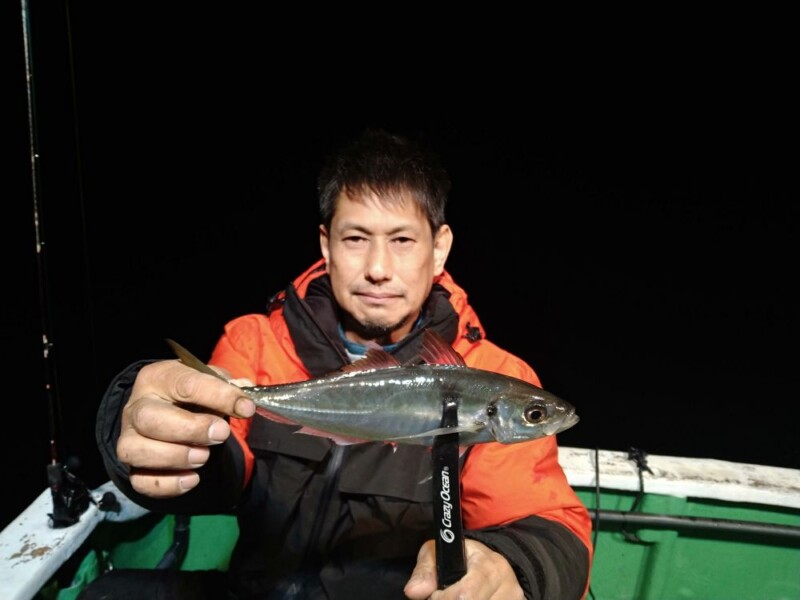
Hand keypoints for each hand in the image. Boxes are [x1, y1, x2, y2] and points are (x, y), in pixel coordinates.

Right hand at [116, 359, 254, 497]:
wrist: (167, 412)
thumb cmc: (191, 396)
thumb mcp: (208, 381)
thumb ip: (228, 387)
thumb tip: (245, 399)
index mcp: (158, 378)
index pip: (186, 384)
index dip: (220, 396)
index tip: (246, 408)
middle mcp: (137, 407)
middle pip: (150, 418)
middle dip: (191, 429)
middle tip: (221, 434)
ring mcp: (129, 438)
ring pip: (137, 451)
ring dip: (176, 457)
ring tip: (204, 456)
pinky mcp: (132, 467)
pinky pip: (141, 481)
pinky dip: (169, 484)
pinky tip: (192, 479)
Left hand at [404, 538, 523, 599]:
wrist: (493, 564)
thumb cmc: (462, 557)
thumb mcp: (440, 553)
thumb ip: (425, 571)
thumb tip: (414, 592)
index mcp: (490, 566)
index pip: (464, 596)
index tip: (435, 596)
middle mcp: (508, 587)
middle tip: (443, 598)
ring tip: (455, 599)